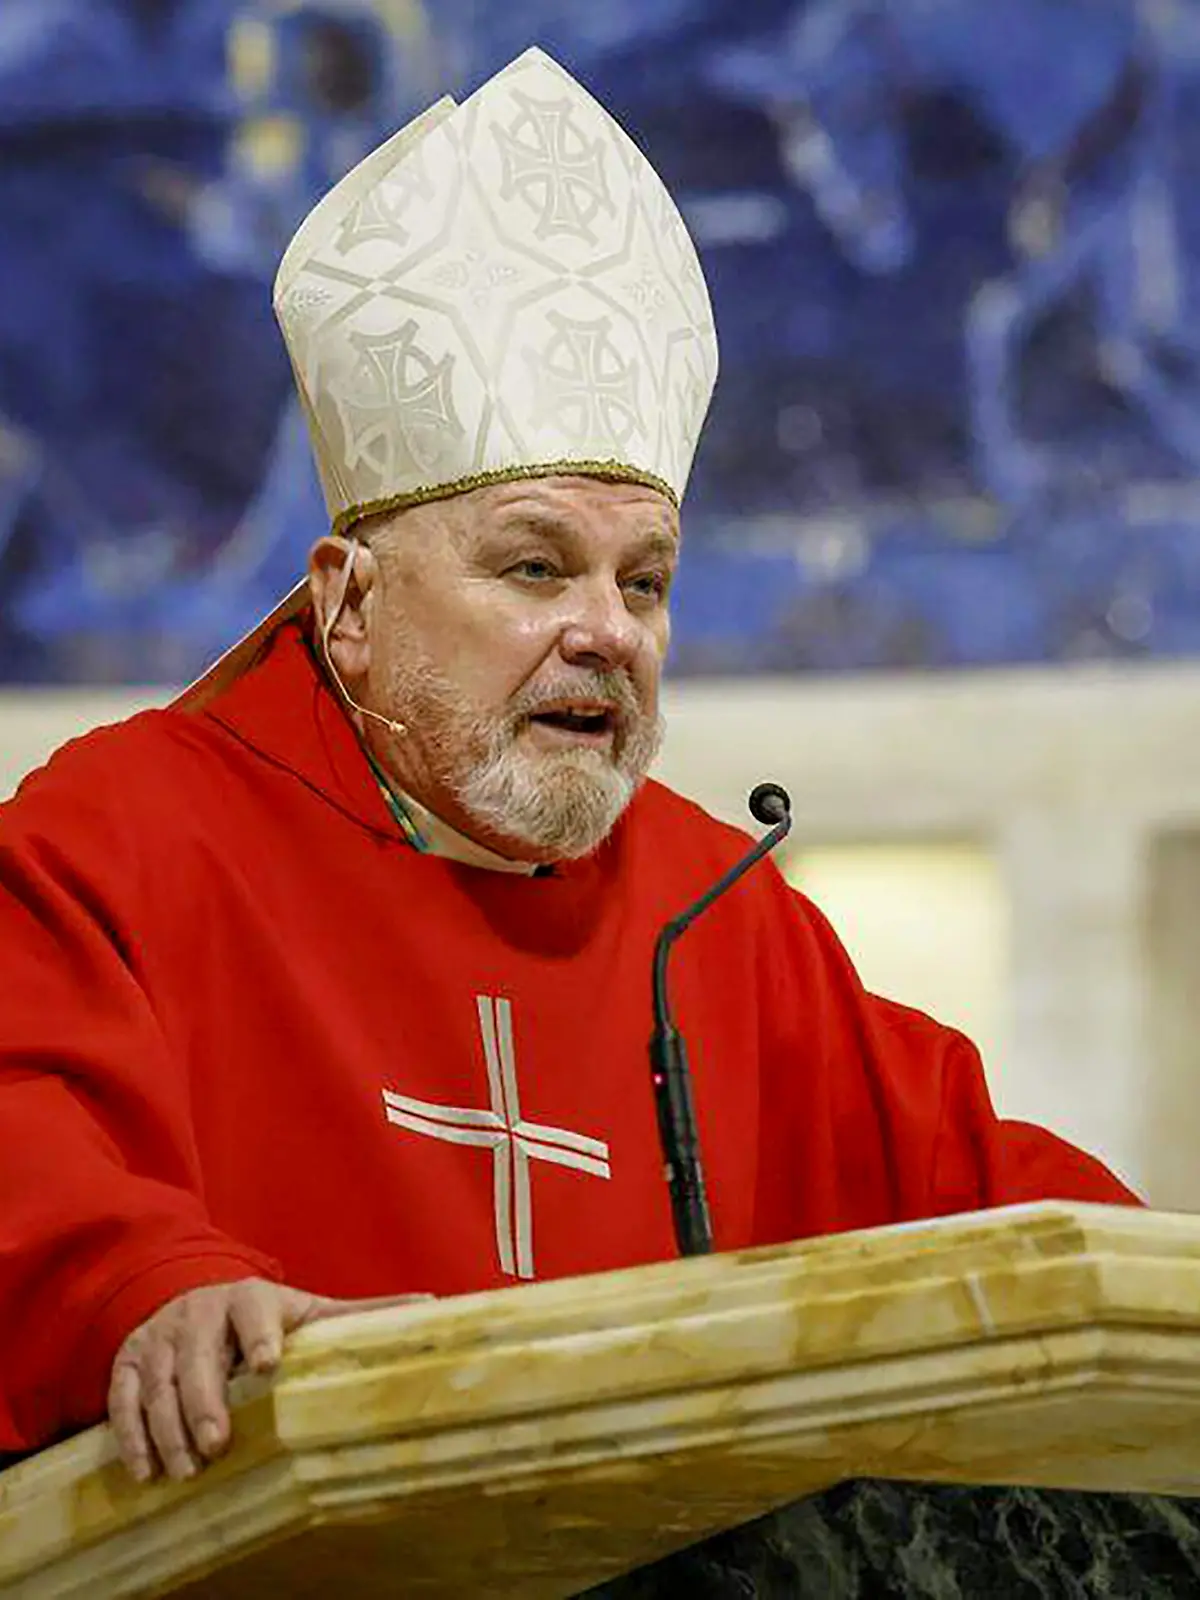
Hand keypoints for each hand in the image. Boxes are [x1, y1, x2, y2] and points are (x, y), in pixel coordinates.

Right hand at [108, 1278, 430, 1483]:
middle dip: (206, 1401)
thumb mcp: (306, 1310)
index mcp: (249, 1298)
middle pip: (198, 1355)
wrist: (187, 1296)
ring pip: (159, 1382)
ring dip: (169, 1428)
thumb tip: (428, 1305)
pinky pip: (121, 1397)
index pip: (253, 1309)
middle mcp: (200, 1313)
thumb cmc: (260, 1316)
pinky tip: (146, 1469)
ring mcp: (160, 1337)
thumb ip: (358, 1313)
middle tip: (218, 1445)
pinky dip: (131, 1434)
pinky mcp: (128, 1361)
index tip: (265, 1363)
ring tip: (187, 1470)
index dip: (258, 1333)